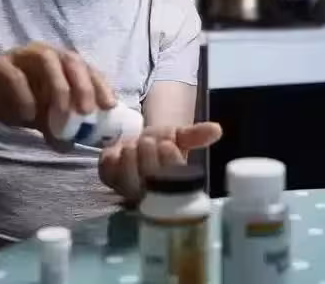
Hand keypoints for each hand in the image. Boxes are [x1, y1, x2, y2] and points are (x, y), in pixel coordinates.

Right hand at [0, 42, 115, 143]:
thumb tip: (75, 146)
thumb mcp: (43, 116)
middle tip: (88, 111)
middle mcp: (44, 52)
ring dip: (58, 87)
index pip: (87, 68)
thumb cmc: (16, 101)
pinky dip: (25, 95)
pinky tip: (28, 116)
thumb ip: (60, 126)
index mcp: (60, 62)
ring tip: (62, 115)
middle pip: (71, 60)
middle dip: (83, 85)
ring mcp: (20, 55)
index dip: (101, 85)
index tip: (110, 106)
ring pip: (46, 60)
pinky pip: (14, 75)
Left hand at [99, 122, 222, 202]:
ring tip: (137, 144)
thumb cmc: (161, 142)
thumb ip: (196, 135)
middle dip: (149, 154)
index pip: (173, 183)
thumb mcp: (179, 137)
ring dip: (132, 154)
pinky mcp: (109, 180)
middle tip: (149, 140)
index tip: (167, 144)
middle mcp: (151, 195)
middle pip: (149, 181)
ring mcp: (129, 190)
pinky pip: (109, 170)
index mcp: (173, 188)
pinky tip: (121, 150)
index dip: (169, 162)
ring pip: (128, 178)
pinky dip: (115, 155)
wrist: (138, 137)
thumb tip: (216, 129)